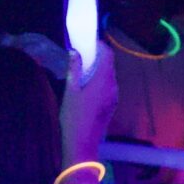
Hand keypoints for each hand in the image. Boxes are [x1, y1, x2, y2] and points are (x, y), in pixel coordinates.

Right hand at [58, 43, 119, 166]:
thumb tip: (75, 52)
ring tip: (82, 67)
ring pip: (109, 76)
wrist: (82, 142)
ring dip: (98, 69)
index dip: (100, 45)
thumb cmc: (73, 116)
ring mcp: (114, 96)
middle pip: (109, 65)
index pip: (108, 55)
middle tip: (82, 53)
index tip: (88, 41)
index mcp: (104, 80)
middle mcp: (113, 86)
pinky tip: (87, 84)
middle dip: (98, 56)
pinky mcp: (111, 104)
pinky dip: (100, 80)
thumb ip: (73, 70)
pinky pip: (108, 86)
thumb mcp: (70, 91)